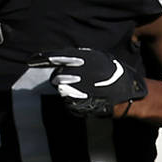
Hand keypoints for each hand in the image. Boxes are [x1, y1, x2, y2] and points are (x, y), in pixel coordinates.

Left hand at [29, 48, 146, 117]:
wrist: (130, 95)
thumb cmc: (117, 74)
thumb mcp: (102, 58)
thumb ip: (82, 56)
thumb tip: (62, 57)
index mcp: (85, 59)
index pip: (57, 57)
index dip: (42, 58)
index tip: (30, 61)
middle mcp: (80, 73)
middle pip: (56, 76)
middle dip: (61, 78)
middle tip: (73, 80)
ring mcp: (79, 90)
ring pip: (61, 90)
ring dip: (68, 90)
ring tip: (84, 90)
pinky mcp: (80, 105)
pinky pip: (68, 103)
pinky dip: (74, 101)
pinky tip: (86, 99)